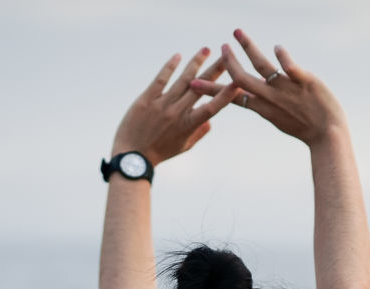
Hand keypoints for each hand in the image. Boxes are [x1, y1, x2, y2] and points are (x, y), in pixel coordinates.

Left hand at [112, 48, 239, 166]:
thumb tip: (211, 119)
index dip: (225, 95)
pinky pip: (160, 80)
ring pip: (182, 80)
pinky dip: (169, 67)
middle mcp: (177, 113)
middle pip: (200, 88)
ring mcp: (161, 105)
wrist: (132, 156)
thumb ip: (199, 133)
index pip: (212, 108)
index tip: (237, 83)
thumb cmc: (159, 152)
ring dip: (196, 63)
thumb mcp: (183, 147)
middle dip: (215, 70)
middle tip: (226, 56)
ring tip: (206, 50)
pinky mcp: (146, 100)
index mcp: (188, 125)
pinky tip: (178, 56)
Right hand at [189, 29, 347, 147]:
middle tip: (222, 48)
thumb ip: (265, 106)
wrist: (328, 135)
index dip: (213, 90)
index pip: (233, 97)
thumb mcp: (280, 119)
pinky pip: (290, 67)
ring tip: (237, 33)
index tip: (194, 83)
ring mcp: (286, 88)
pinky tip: (277, 48)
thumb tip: (251, 99)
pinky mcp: (304, 81)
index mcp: (263, 108)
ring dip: (248, 48)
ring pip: (262, 66)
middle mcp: (270, 97)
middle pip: (242, 79)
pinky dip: (283, 57)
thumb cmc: (307, 129)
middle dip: (230, 62)